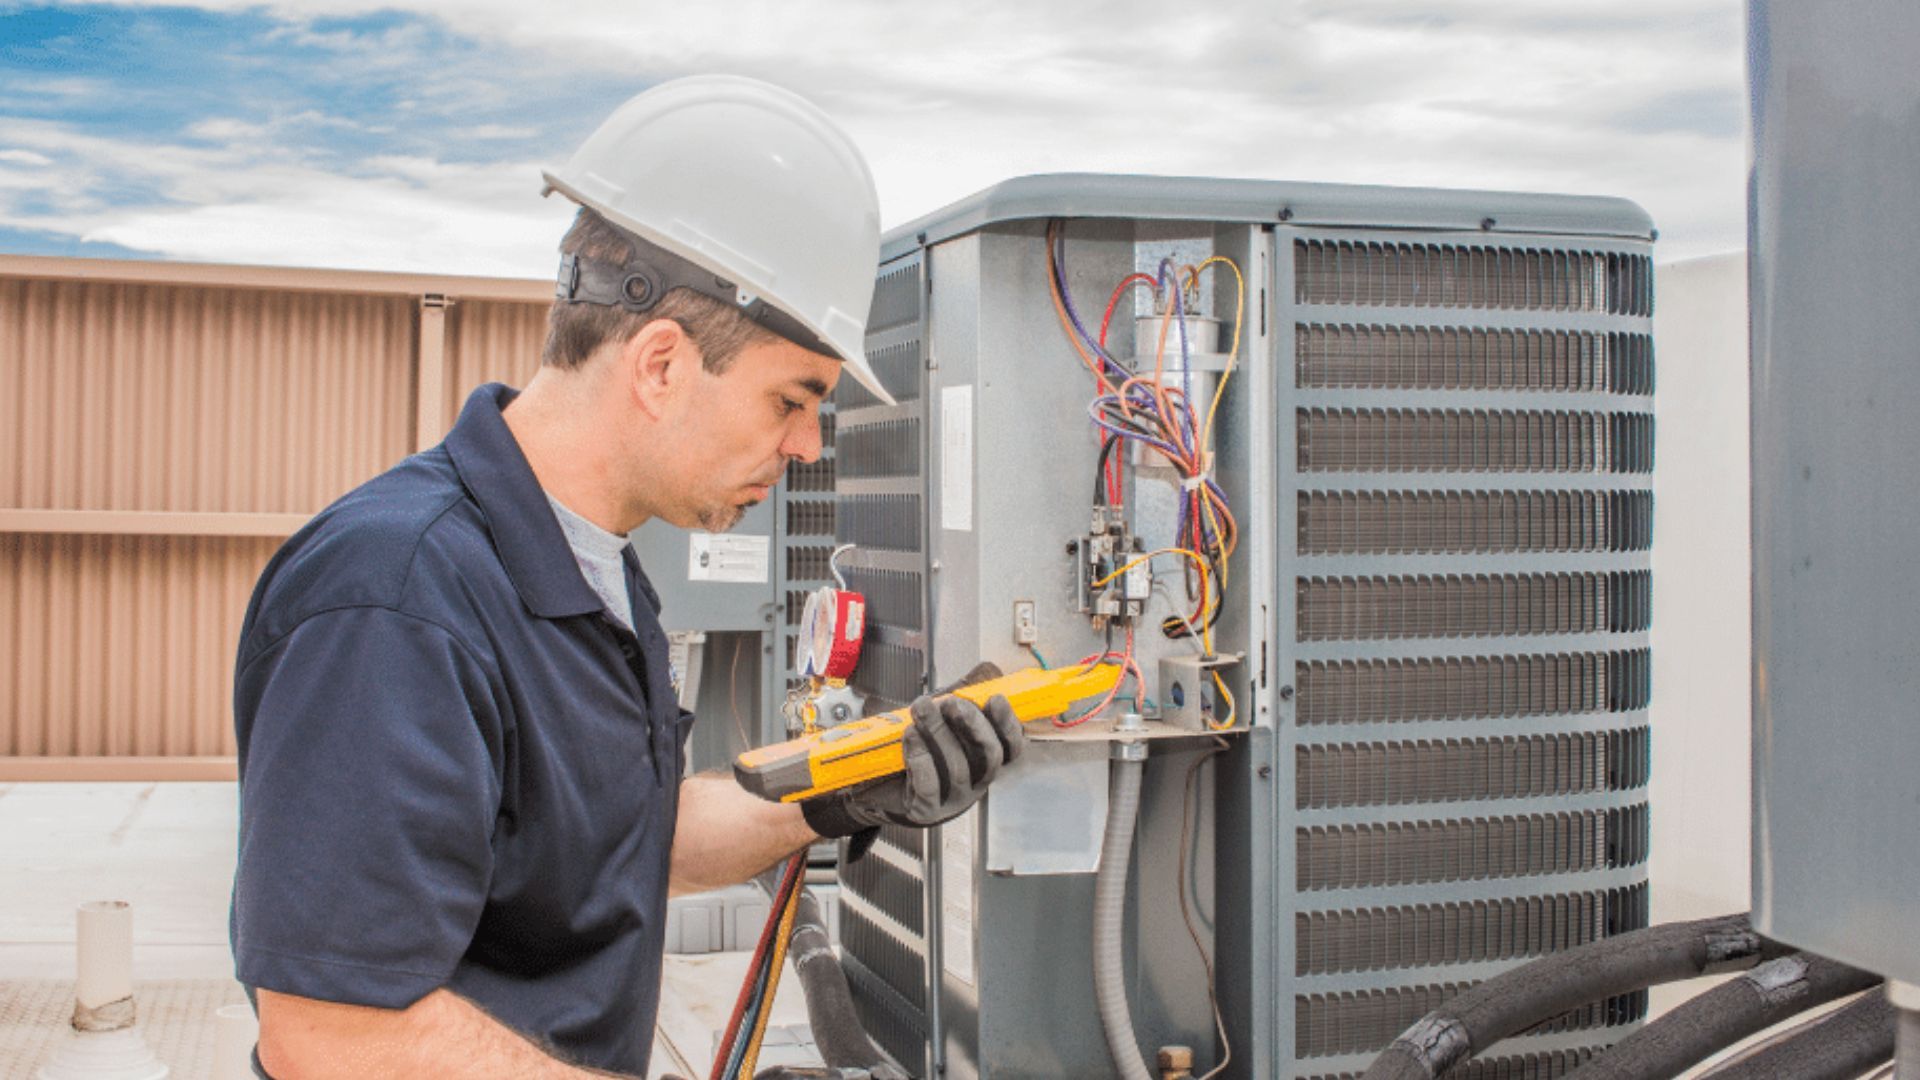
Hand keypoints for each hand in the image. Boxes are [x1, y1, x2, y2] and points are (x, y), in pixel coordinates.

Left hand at [801, 694, 1024, 837]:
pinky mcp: (926, 810)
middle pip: (989, 757)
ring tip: (921, 710)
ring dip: (939, 734)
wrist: (875, 785)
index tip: (995, 698)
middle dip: (973, 725)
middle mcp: (975, 782)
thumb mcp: (941, 720)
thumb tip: (987, 671)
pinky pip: (929, 786)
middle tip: (951, 702)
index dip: (1008, 724)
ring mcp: (952, 800)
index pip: (1011, 747)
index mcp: (983, 761)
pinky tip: (910, 737)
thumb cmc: (915, 750)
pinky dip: (920, 758)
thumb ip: (964, 697)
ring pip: (958, 768)